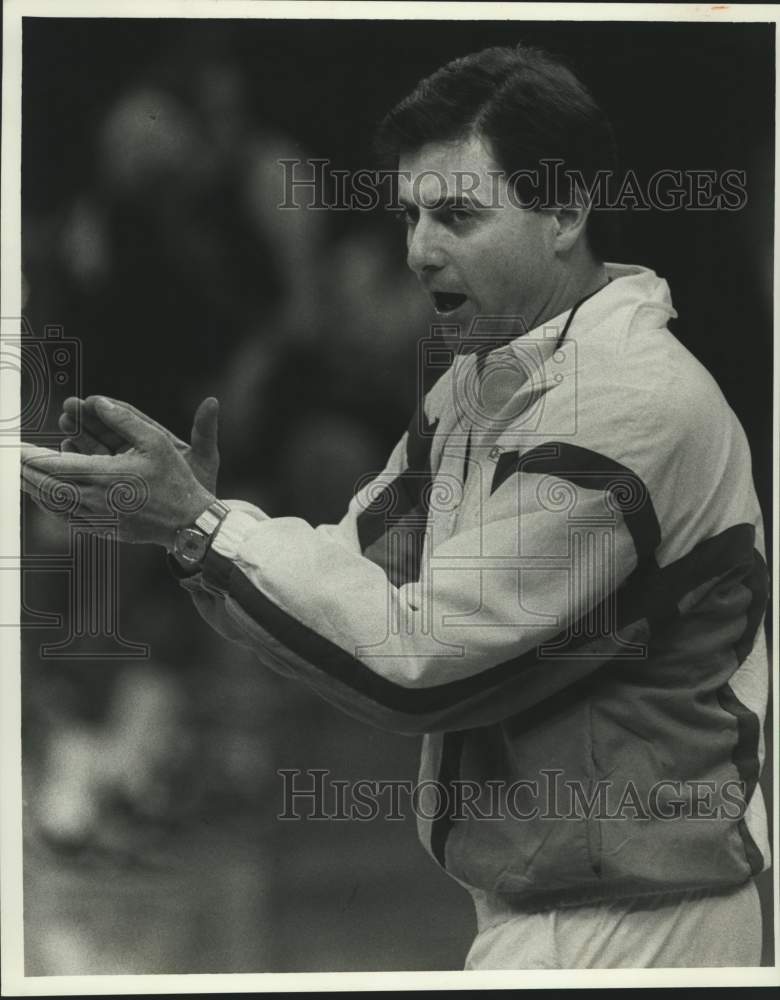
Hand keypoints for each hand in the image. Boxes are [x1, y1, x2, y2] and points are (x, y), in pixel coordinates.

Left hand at [22, 397, 215, 549]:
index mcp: (105, 475)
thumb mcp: (156, 442)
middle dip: (25, 472)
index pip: (54, 465)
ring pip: (52, 503)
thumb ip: (125, 420)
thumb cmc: (175, 480)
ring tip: (21, 475)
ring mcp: (97, 517)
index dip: (29, 457)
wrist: (188, 523)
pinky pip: (66, 517)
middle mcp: (95, 499)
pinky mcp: (102, 529)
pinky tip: (46, 496)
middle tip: (11, 460)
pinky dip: (50, 504)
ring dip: (34, 488)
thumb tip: (98, 402)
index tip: (13, 448)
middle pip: (46, 486)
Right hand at [59, 395, 219, 494]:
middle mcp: (140, 451)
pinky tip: (68, 456)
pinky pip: (97, 470)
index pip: (130, 417)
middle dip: (88, 420)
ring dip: (81, 438)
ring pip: (99, 448)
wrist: (195, 522)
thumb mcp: (206, 457)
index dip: (110, 408)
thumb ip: (206, 430)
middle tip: (68, 410)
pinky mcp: (119, 485)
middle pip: (109, 430)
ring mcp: (129, 468)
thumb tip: (213, 401)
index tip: (91, 400)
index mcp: (158, 439)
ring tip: (65, 429)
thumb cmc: (203, 487)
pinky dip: (82, 462)